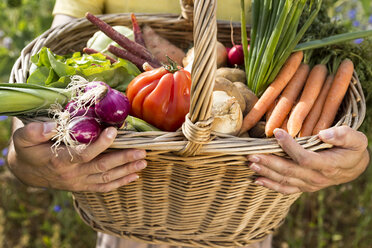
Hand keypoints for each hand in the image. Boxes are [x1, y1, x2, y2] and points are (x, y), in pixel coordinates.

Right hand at [7, 122, 146, 191]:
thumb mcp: (24, 137)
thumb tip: (53, 125)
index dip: (99, 144)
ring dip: (126, 170)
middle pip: (101, 167)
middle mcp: (72, 174)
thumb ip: (35, 132)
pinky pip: (103, 187)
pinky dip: (120, 182)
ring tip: (143, 162)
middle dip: (123, 159)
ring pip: (106, 178)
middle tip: (141, 151)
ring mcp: (79, 182)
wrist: (26, 172)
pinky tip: (134, 176)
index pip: (83, 153)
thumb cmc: (28, 150)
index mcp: (59, 160)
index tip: (114, 131)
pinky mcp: (83, 186)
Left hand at [247, 126, 369, 193]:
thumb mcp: (356, 139)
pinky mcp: (304, 186)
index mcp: (329, 165)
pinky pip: (286, 189)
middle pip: (289, 171)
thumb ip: (343, 135)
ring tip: (251, 164)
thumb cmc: (352, 149)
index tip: (276, 133)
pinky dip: (271, 185)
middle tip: (252, 154)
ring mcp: (310, 184)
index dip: (289, 147)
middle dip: (269, 162)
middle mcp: (317, 178)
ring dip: (266, 173)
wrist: (354, 167)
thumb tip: (324, 134)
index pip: (305, 158)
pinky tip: (257, 180)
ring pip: (285, 180)